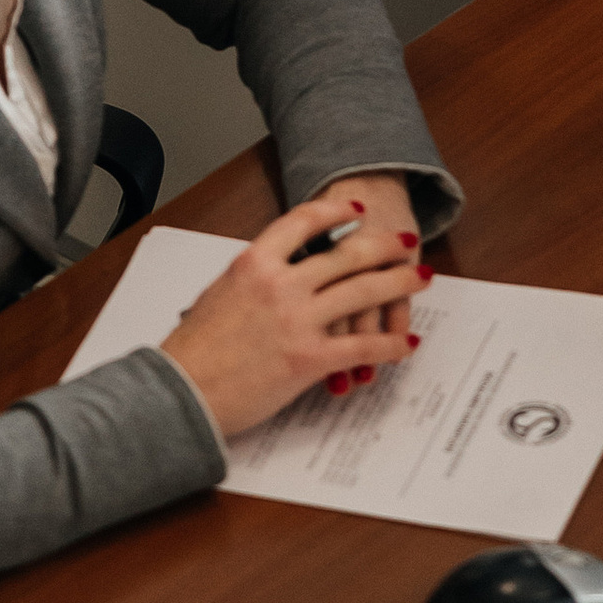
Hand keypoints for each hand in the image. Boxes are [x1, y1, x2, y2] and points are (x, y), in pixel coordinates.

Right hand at [159, 182, 429, 435]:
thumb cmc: (191, 351)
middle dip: (383, 245)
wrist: (182, 393)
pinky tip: (408, 344)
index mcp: (254, 263)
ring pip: (363, 292)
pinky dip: (390, 344)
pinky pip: (362, 345)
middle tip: (405, 241)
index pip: (303, 222)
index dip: (335, 212)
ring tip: (420, 277)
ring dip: (398, 283)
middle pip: (346, 254)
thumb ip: (252, 280)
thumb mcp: (218, 296)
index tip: (355, 208)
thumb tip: (273, 274)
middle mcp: (281, 284)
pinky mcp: (309, 358)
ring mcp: (298, 320)